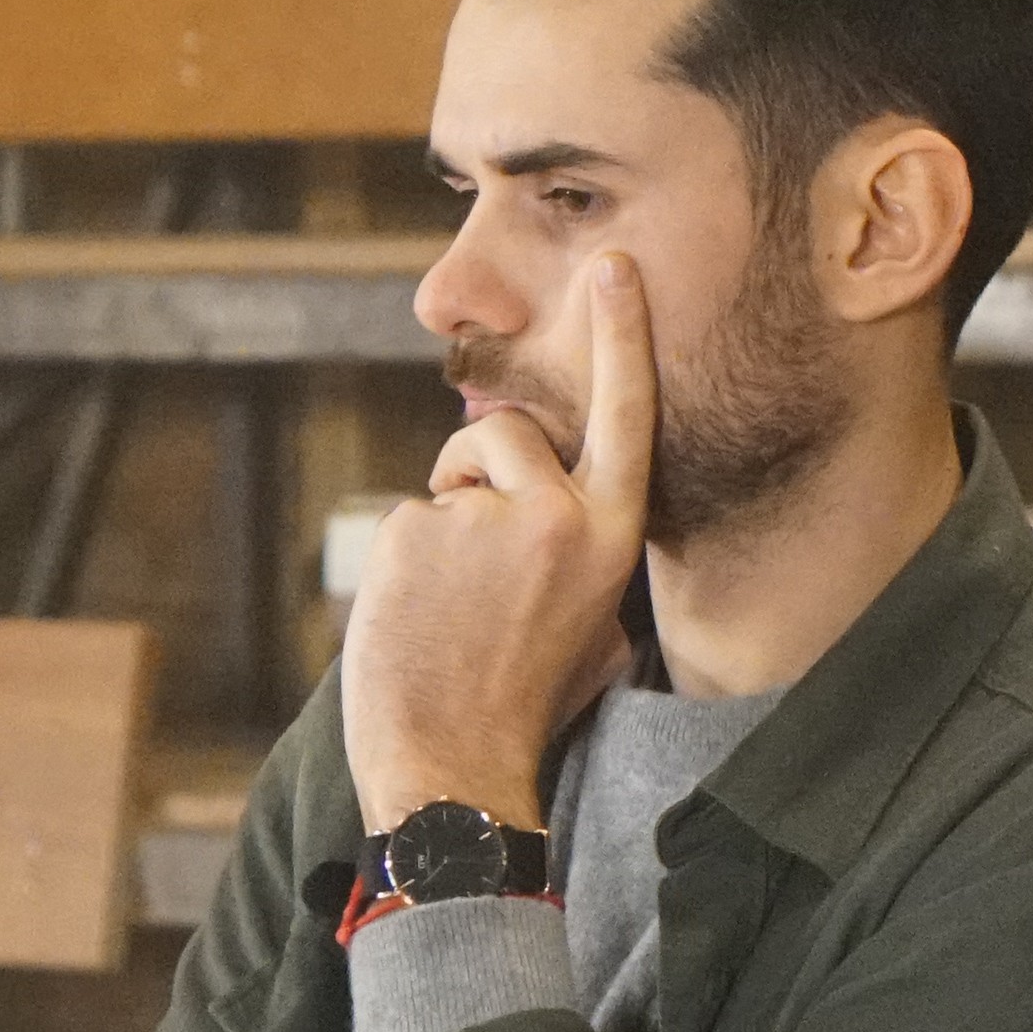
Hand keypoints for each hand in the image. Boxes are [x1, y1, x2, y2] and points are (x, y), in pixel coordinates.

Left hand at [348, 246, 650, 823]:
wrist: (456, 766)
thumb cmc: (525, 701)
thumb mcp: (595, 621)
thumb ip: (581, 543)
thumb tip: (547, 490)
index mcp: (611, 536)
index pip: (626, 415)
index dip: (621, 335)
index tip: (612, 265)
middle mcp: (557, 514)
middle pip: (510, 434)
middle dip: (482, 470)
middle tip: (476, 565)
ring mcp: (485, 519)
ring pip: (454, 475)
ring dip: (446, 515)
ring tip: (451, 602)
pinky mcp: (419, 529)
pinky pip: (409, 518)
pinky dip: (406, 561)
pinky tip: (419, 618)